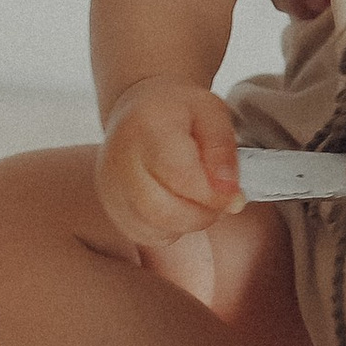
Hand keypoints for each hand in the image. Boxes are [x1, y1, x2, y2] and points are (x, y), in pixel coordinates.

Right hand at [97, 77, 241, 251]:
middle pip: (163, 210)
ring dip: (188, 222)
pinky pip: (146, 235)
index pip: (180, 176)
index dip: (213, 194)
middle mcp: (120, 159)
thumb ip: (223, 150)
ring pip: (155, 228)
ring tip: (199, 197)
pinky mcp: (112, 207)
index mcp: (147, 127)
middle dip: (203, 214)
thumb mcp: (212, 113)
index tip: (235, 195)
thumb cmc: (179, 111)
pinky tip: (178, 204)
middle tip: (219, 199)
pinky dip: (170, 229)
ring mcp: (111, 187)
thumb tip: (230, 194)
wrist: (141, 109)